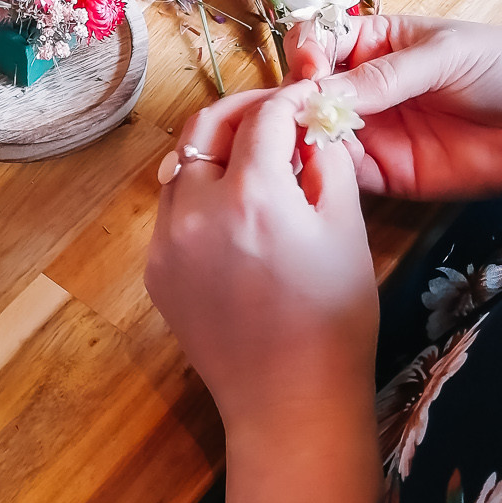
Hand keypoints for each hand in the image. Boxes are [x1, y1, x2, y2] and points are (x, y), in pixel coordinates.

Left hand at [148, 90, 382, 502]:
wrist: (289, 402)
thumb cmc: (333, 320)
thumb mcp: (346, 229)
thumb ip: (327, 162)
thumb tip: (312, 123)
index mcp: (253, 196)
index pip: (265, 116)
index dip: (290, 100)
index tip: (307, 101)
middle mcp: (197, 210)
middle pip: (206, 125)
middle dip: (242, 109)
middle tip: (273, 113)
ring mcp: (167, 241)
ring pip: (182, 166)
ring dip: (216, 152)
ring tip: (255, 162)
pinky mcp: (156, 270)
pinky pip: (173, 212)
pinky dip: (200, 197)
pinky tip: (235, 215)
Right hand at [289, 13, 501, 203]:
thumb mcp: (444, 55)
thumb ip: (383, 76)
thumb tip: (319, 91)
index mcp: (376, 42)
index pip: (318, 40)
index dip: (306, 52)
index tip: (312, 68)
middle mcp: (365, 86)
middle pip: (306, 89)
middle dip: (293, 99)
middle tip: (299, 113)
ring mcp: (372, 132)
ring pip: (314, 132)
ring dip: (300, 137)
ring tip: (298, 143)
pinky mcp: (384, 175)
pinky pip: (340, 173)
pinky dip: (322, 171)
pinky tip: (317, 169)